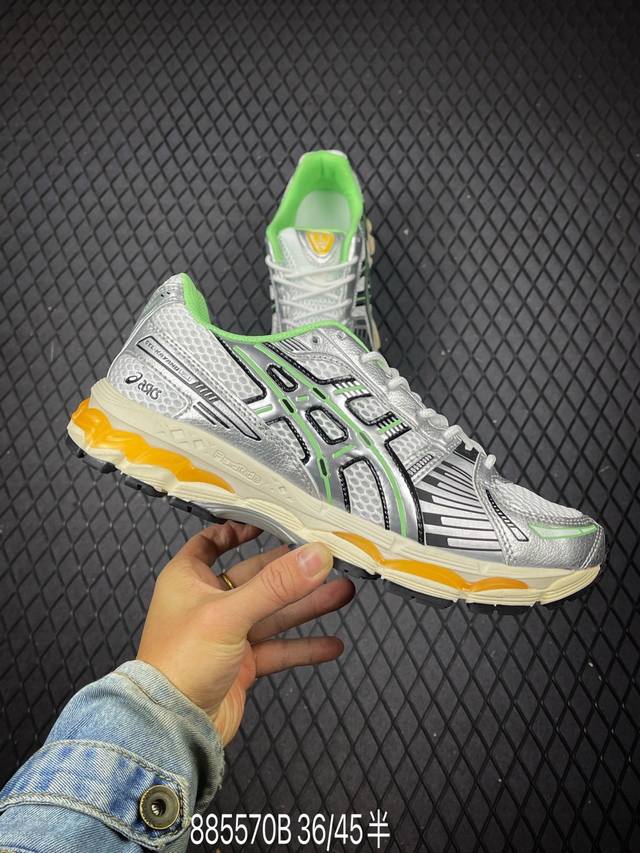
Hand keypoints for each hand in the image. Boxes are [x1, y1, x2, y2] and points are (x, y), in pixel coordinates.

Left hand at [137, 522, 353, 744]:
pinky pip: (278, 649)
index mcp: (188, 580)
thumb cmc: (178, 664)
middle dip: (293, 572)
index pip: (211, 543)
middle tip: (327, 560)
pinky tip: (331, 644)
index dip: (237, 531)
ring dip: (306, 605)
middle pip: (256, 579)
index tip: (268, 523)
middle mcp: (207, 604)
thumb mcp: (229, 613)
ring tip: (342, 593)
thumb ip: (276, 585)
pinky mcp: (241, 665)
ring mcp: (226, 636)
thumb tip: (315, 556)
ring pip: (272, 613)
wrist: (171, 728)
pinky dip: (303, 646)